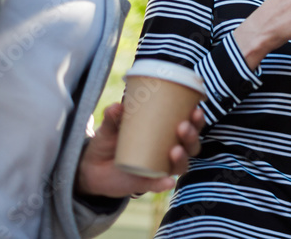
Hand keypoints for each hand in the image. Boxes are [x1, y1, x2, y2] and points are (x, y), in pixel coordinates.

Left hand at [75, 102, 203, 198]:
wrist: (92, 167)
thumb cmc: (108, 140)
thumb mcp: (110, 126)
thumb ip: (113, 116)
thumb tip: (116, 106)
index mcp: (167, 131)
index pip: (190, 124)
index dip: (197, 119)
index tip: (196, 110)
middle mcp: (170, 150)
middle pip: (191, 145)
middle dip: (192, 136)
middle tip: (183, 127)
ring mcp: (161, 167)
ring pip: (182, 165)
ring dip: (183, 157)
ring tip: (175, 150)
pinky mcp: (149, 183)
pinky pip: (160, 184)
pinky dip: (165, 183)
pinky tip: (167, 181)